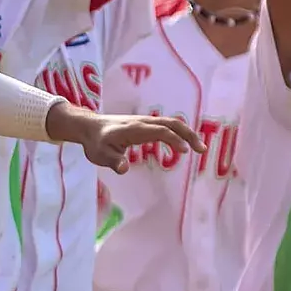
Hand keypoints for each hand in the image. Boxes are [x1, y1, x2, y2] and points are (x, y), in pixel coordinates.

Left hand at [46, 102, 204, 173]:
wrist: (88, 127)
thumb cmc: (95, 143)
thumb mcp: (100, 155)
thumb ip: (113, 162)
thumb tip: (124, 169)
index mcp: (134, 129)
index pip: (159, 131)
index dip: (173, 139)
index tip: (185, 151)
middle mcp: (142, 122)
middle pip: (171, 123)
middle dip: (188, 134)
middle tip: (202, 150)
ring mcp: (144, 121)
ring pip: (170, 122)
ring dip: (187, 133)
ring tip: (199, 148)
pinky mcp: (145, 124)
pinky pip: (166, 125)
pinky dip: (179, 132)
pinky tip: (183, 145)